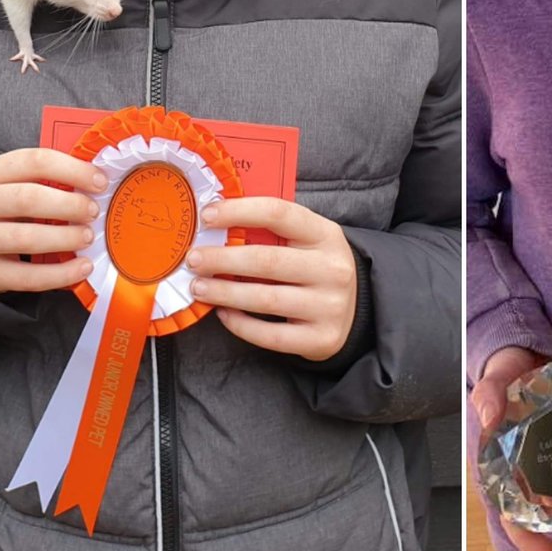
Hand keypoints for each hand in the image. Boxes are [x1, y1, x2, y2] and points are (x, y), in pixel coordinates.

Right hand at [0, 148, 102, 292]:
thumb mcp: (10, 179)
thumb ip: (45, 177)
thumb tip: (97, 181)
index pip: (35, 161)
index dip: (73, 170)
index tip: (101, 182)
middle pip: (28, 199)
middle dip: (69, 205)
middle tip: (93, 211)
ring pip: (25, 238)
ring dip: (65, 238)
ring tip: (88, 236)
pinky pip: (25, 277)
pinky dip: (60, 274)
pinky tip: (82, 267)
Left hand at [187, 197, 356, 360]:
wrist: (358, 308)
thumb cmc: (318, 266)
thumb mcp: (310, 240)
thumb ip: (274, 230)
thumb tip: (217, 223)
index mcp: (326, 235)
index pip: (279, 213)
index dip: (239, 212)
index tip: (207, 216)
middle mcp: (332, 269)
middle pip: (267, 260)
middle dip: (222, 259)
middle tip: (193, 259)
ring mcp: (329, 306)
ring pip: (265, 299)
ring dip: (224, 293)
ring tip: (199, 287)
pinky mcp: (321, 339)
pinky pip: (270, 335)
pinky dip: (241, 325)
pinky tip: (223, 314)